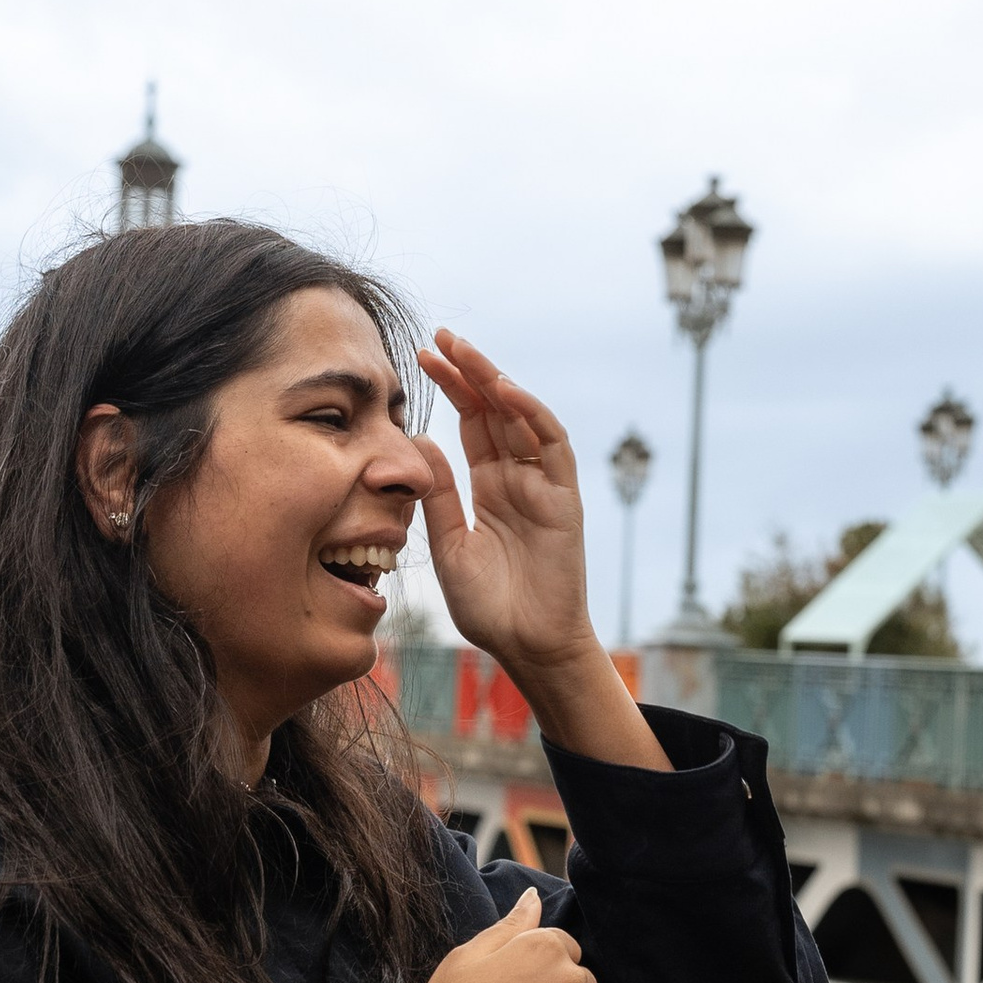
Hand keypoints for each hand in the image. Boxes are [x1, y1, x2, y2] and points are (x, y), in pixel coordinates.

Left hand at [414, 332, 593, 677]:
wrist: (526, 645)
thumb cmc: (489, 605)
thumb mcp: (448, 545)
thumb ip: (438, 494)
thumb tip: (418, 441)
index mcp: (489, 488)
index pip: (470, 424)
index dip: (450, 390)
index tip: (420, 359)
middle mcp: (518, 479)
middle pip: (494, 411)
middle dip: (469, 372)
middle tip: (441, 336)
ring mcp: (543, 486)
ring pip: (521, 419)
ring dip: (495, 382)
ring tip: (465, 351)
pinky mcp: (564, 499)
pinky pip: (552, 447)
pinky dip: (532, 415)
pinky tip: (505, 391)